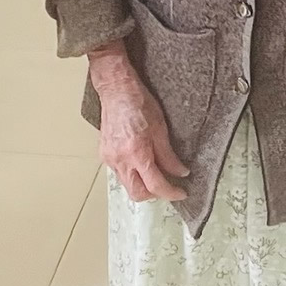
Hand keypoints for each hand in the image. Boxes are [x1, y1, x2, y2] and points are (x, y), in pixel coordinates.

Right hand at [86, 44, 189, 202]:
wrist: (116, 90)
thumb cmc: (138, 102)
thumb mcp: (161, 128)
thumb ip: (169, 155)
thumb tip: (180, 172)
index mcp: (137, 152)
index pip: (155, 185)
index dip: (171, 193)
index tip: (180, 193)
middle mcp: (120, 159)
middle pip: (137, 193)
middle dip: (154, 195)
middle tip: (167, 186)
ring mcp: (110, 158)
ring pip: (127, 185)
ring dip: (141, 185)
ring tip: (153, 173)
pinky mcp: (104, 154)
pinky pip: (119, 173)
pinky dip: (131, 174)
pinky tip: (139, 163)